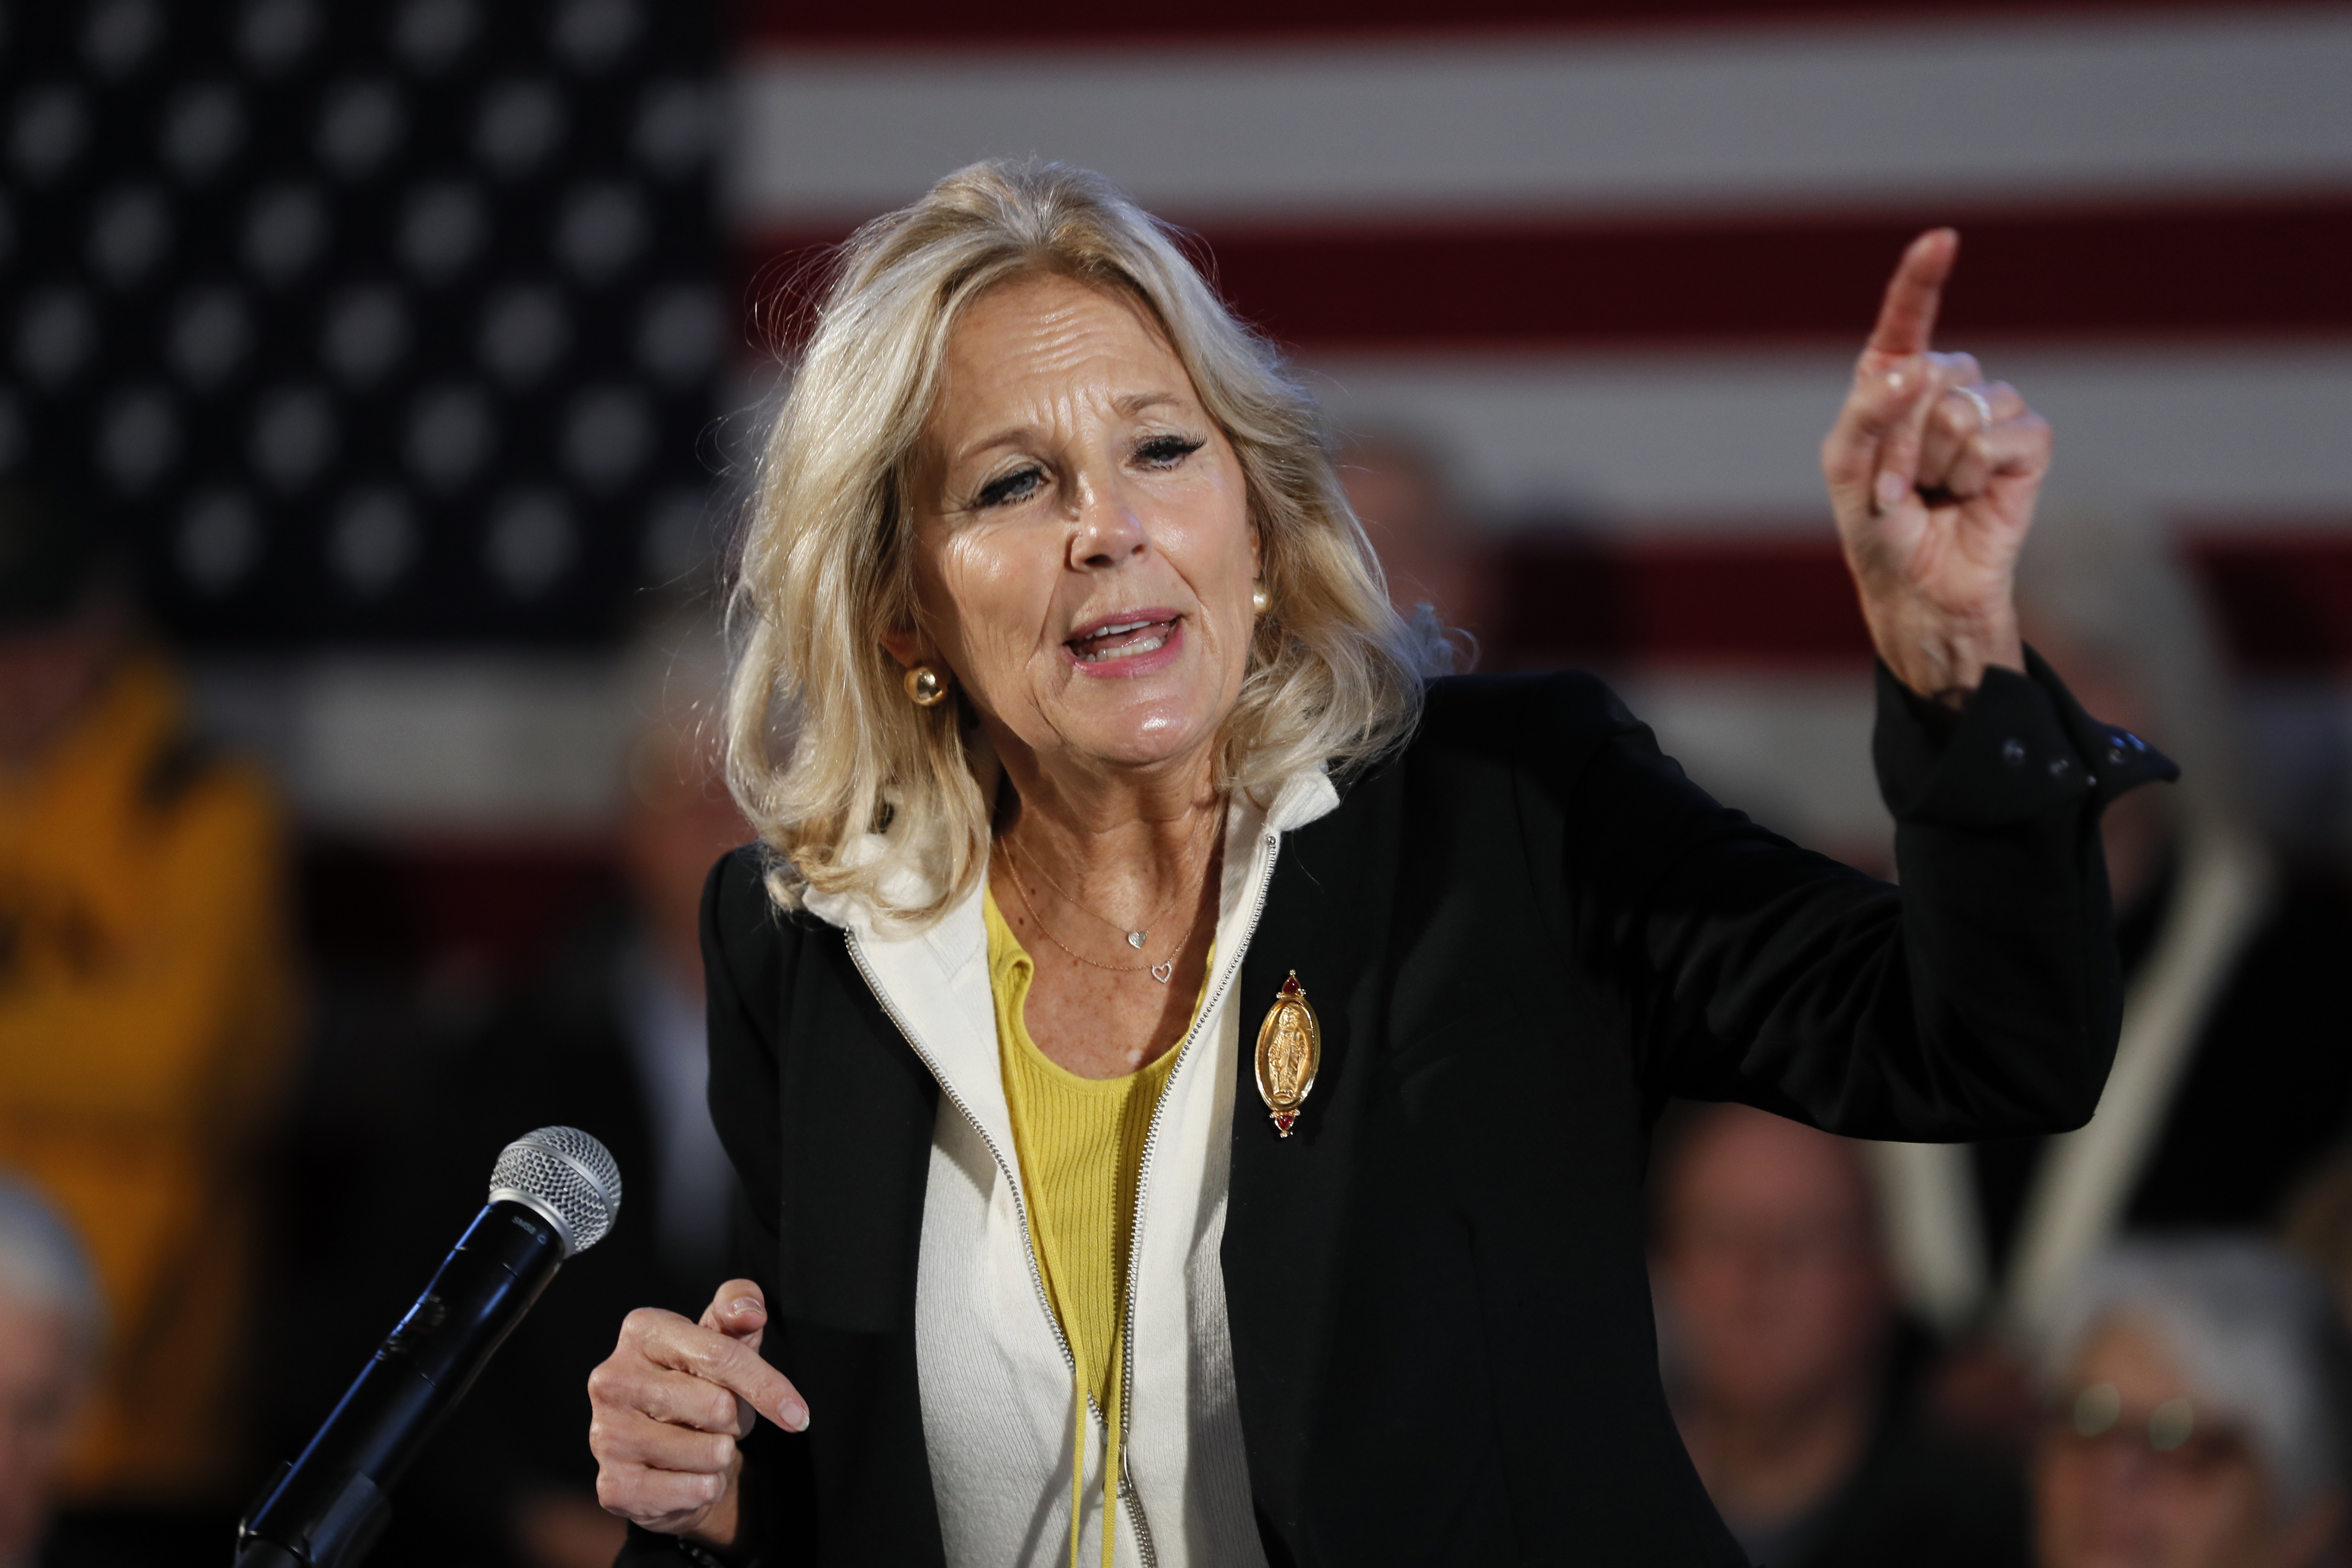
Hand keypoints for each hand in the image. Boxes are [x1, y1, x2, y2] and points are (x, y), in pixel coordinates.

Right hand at [588, 1280, 807, 1546]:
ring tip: (700, 1443)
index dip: (766, 1385)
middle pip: (718, 1406)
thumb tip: (750, 1311)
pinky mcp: (614, 1486)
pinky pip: (693, 1491)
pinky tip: (687, 1475)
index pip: (720, 1355)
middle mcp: (612, 1380)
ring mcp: (606, 1434)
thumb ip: (739, 1308)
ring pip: (709, 1451)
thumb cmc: (699, 1385)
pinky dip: (705, 1488)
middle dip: (735, 1419)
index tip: (798, 1414)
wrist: (664, 1451)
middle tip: (718, 1419)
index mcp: (641, 1332)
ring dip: (720, 1454)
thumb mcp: (722, 1339)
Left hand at [1821, 229, 2048, 703]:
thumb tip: (1916, 366)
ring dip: (1935, 463)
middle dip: (1902, 439)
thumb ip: (1866, 411)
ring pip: (1965, 408)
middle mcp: (1945, 388)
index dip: (1923, 277)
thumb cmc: (1876, 526)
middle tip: (1896, 486)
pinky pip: (2005, 435)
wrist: (1917, 587)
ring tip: (1931, 494)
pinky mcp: (2028, 445)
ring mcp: (1991, 413)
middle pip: (1934, 373)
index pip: (1909, 318)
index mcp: (1894, 382)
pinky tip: (1968, 496)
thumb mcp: (1844, 468)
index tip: (1941, 239)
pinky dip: (1976, 473)